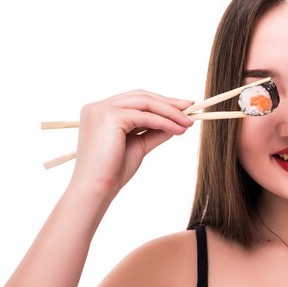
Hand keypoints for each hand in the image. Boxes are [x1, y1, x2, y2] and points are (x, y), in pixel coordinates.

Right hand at [69, 90, 194, 198]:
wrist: (97, 189)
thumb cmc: (113, 172)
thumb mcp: (139, 145)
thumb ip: (155, 131)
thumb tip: (177, 122)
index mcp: (100, 112)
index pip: (135, 100)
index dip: (160, 102)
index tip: (182, 108)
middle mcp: (98, 107)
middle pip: (141, 97)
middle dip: (168, 103)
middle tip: (191, 108)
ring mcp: (102, 110)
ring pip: (145, 103)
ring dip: (170, 112)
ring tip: (188, 122)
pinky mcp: (110, 117)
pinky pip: (145, 116)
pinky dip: (165, 122)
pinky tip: (178, 130)